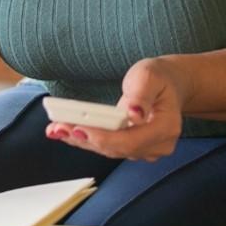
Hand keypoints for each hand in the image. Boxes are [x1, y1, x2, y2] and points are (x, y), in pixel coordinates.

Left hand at [44, 58, 187, 161]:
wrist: (169, 84)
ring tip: (56, 129)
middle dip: (85, 139)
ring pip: (109, 150)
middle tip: (57, 128)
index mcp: (165, 127)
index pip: (131, 140)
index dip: (103, 138)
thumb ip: (141, 94)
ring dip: (81, 140)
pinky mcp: (133, 148)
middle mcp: (157, 145)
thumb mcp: (149, 76)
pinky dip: (87, 138)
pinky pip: (108, 146)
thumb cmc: (159, 78)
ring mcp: (146, 150)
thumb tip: (133, 114)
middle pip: (116, 148)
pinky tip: (66, 131)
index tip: (79, 129)